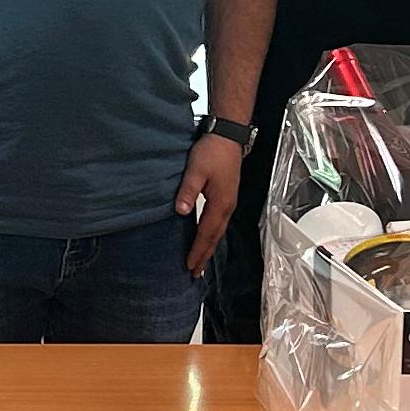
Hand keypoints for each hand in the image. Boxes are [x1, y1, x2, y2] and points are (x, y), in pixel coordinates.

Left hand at [176, 132, 245, 273]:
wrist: (228, 137)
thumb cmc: (212, 152)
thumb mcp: (196, 170)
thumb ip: (188, 191)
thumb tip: (180, 211)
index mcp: (220, 204)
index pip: (206, 234)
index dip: (198, 251)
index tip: (189, 266)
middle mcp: (227, 207)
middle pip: (215, 238)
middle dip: (204, 256)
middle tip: (195, 273)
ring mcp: (229, 203)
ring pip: (218, 232)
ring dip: (208, 248)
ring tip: (200, 262)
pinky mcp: (226, 197)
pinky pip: (218, 223)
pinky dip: (211, 235)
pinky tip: (206, 238)